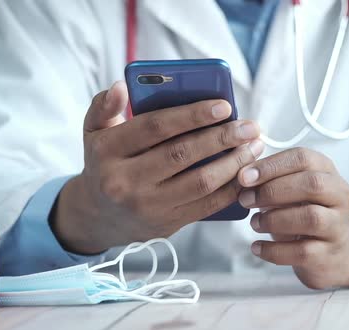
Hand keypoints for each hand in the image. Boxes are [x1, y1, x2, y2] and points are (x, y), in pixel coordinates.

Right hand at [51, 81, 262, 253]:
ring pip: (200, 182)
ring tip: (254, 147)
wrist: (98, 217)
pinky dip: (231, 189)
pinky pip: (207, 206)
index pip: (156, 127)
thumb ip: (104, 106)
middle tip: (250, 127)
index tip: (225, 105)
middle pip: (183, 154)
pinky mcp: (167, 223)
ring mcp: (147, 206)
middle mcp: (125, 181)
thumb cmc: (105, 163)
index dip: (193, 115)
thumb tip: (121, 86)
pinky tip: (246, 173)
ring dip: (234, 164)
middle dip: (223, 138)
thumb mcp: (94, 132)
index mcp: (107, 151)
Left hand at [237, 148, 348, 288]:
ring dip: (274, 219)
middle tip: (245, 199)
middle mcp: (340, 197)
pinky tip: (257, 247)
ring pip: (311, 218)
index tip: (244, 176)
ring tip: (254, 223)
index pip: (303, 158)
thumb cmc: (305, 214)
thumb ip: (271, 180)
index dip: (271, 166)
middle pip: (312, 184)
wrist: (332, 253)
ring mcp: (338, 226)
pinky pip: (302, 252)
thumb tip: (242, 176)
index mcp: (328, 173)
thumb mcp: (292, 191)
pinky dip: (274, 250)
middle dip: (272, 191)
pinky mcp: (329, 254)